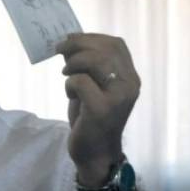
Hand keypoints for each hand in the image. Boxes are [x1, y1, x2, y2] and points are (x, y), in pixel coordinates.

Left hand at [56, 33, 140, 185]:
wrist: (95, 153)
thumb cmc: (90, 118)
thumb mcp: (90, 87)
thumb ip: (86, 66)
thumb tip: (69, 42)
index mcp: (130, 77)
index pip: (116, 45)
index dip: (91, 37)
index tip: (70, 39)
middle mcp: (129, 85)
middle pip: (106, 49)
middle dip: (78, 44)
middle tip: (59, 50)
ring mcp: (118, 97)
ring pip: (95, 61)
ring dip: (74, 62)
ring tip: (65, 73)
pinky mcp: (101, 109)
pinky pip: (81, 82)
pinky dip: (69, 83)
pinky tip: (69, 93)